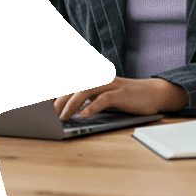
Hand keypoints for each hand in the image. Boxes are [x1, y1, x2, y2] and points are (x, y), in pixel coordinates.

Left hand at [55, 76, 188, 120]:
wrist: (153, 93)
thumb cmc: (126, 98)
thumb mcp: (104, 97)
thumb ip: (88, 100)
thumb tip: (66, 111)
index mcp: (94, 79)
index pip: (71, 84)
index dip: (55, 92)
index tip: (42, 105)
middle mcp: (100, 79)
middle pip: (73, 86)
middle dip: (59, 101)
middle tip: (48, 115)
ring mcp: (111, 85)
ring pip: (85, 90)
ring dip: (71, 104)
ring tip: (62, 117)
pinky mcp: (121, 94)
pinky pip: (103, 99)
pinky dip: (92, 107)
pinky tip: (83, 115)